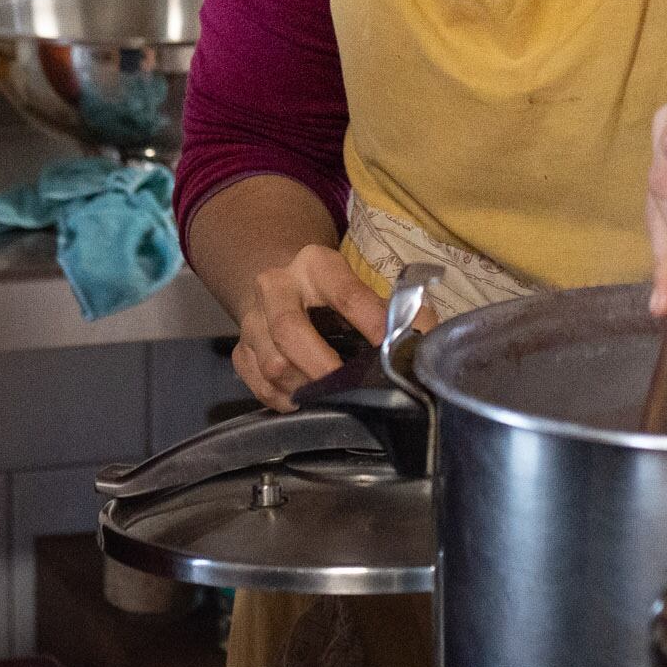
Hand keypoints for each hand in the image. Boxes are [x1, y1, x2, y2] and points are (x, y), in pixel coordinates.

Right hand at [228, 243, 389, 408]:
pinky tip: (307, 402)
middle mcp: (275, 286)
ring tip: (331, 398)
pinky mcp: (240, 351)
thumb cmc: (334, 297)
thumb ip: (395, 313)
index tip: (390, 350)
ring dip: (305, 387)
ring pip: (272, 363)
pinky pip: (259, 385)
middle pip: (288, 329)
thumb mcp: (363, 290)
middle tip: (350, 389)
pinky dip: (285, 400)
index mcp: (316, 265)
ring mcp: (251, 320)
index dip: (371, 324)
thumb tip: (425, 341)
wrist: (283, 290)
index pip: (346, 294)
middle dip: (322, 365)